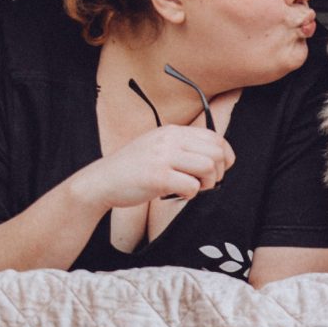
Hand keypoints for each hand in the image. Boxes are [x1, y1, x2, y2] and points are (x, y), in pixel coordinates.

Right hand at [70, 123, 234, 212]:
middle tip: (204, 183)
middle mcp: (169, 140)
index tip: (220, 170)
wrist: (103, 181)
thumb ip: (182, 147)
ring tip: (191, 189)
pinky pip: (192, 187)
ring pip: (208, 168)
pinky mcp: (158, 177)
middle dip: (217, 172)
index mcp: (172, 131)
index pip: (214, 137)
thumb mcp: (157, 146)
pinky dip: (190, 195)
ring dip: (206, 184)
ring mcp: (163, 157)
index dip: (225, 156)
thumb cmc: (133, 169)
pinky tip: (178, 194)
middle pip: (216, 152)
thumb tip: (215, 157)